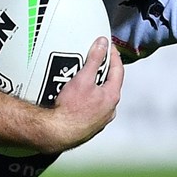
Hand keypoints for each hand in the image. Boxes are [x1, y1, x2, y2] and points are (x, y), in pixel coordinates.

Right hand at [40, 37, 123, 152]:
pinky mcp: (90, 127)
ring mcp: (101, 120)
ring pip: (101, 98)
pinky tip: (77, 98)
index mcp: (112, 97)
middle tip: (96, 61)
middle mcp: (110, 110)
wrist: (57, 133)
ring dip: (96, 87)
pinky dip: (88, 100)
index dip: (114, 56)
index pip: (118, 70)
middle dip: (104, 71)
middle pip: (111, 84)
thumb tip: (102, 44)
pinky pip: (92, 109)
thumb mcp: (83, 78)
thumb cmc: (71, 108)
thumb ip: (94, 59)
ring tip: (84, 79)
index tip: (109, 47)